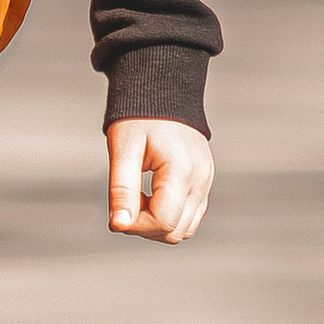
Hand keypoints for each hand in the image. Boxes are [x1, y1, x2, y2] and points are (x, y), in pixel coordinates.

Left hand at [106, 118, 212, 243]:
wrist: (163, 92)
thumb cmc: (139, 118)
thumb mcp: (123, 149)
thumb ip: (121, 189)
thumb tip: (118, 226)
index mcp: (182, 170)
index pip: (163, 222)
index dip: (135, 225)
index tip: (117, 210)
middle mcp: (201, 180)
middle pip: (174, 232)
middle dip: (144, 226)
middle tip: (125, 201)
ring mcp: (206, 183)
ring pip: (184, 229)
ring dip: (156, 224)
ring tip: (138, 196)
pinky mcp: (204, 184)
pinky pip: (189, 217)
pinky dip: (167, 216)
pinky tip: (149, 195)